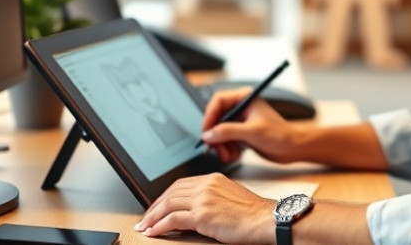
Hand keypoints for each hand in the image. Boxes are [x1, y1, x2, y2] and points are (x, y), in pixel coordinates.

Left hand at [135, 173, 273, 242]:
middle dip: (154, 207)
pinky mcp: (202, 215)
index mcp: (213, 179)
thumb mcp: (231, 196)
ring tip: (145, 227)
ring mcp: (203, 199)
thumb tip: (197, 208)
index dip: (165, 196)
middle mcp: (206, 185)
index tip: (157, 206)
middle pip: (171, 193)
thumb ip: (214, 197)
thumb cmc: (254, 213)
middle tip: (146, 218)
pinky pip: (173, 219)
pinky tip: (153, 232)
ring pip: (168, 205)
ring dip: (152, 217)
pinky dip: (159, 226)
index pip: (181, 184)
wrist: (266, 220)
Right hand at [201, 87, 299, 164]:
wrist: (293, 148)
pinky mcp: (242, 133)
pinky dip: (227, 149)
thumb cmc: (279, 135)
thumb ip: (228, 132)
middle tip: (215, 150)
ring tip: (228, 157)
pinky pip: (226, 139)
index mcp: (245, 98)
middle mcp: (241, 107)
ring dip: (221, 146)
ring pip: (220, 131)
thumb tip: (208, 135)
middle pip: (216, 118)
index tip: (206, 132)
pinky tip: (234, 156)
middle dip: (216, 136)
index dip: (209, 116)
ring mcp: (241, 120)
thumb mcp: (252, 132)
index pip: (218, 101)